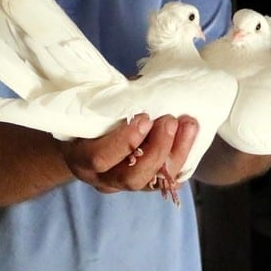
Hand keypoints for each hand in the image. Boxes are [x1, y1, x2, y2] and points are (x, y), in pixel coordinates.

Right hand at [61, 113, 198, 194]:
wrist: (86, 137)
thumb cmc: (90, 114)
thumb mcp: (93, 106)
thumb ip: (113, 101)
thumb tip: (143, 86)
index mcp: (80, 157)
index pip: (100, 157)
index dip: (124, 141)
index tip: (144, 117)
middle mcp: (101, 178)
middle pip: (131, 177)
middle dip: (156, 149)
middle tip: (170, 121)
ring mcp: (123, 185)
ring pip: (152, 182)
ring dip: (175, 153)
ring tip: (188, 125)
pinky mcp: (143, 185)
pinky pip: (166, 180)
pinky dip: (181, 158)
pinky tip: (190, 136)